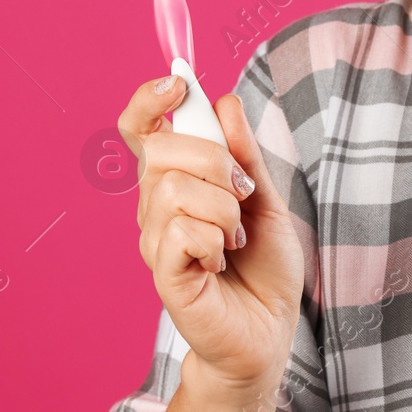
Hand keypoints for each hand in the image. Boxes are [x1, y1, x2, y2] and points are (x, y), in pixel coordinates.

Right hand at [118, 74, 304, 390]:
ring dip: (223, 210)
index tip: (178, 83)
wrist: (270, 329)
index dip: (150, 98)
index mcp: (177, 178)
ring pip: (175, 189)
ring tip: (235, 239)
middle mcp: (156, 205)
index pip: (141, 128)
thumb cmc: (264, 267)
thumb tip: (224, 100)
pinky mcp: (164, 273)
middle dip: (214, 161)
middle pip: (161, 147)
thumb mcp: (265, 198)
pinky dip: (215, 241)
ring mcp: (155, 239)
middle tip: (241, 196)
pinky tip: (222, 262)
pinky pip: (180, 232)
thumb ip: (243, 153)